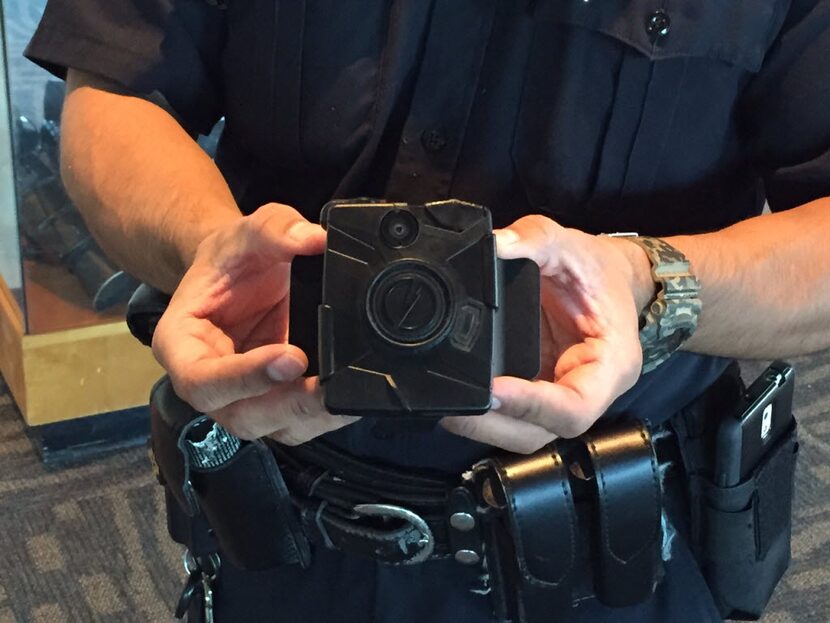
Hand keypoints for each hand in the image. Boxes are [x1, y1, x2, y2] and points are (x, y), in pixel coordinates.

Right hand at [152, 203, 359, 443]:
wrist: (247, 271)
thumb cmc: (232, 259)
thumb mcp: (247, 232)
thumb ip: (274, 229)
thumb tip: (313, 239)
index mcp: (181, 346)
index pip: (201, 380)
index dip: (244, 378)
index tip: (290, 358)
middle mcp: (209, 382)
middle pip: (240, 416)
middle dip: (287, 405)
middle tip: (325, 386)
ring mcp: (245, 398)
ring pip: (274, 427)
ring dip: (311, 416)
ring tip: (344, 394)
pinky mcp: (279, 402)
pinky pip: (301, 421)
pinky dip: (327, 413)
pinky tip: (349, 394)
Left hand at [441, 215, 651, 453]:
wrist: (607, 277)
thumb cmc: (598, 269)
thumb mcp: (571, 244)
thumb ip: (535, 238)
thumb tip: (496, 245)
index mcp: (610, 365)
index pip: (574, 408)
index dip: (531, 406)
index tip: (492, 390)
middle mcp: (588, 390)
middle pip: (540, 432)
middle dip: (494, 426)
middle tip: (453, 408)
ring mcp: (560, 394)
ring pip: (523, 431)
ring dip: (484, 426)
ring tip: (448, 406)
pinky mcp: (538, 389)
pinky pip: (512, 414)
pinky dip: (485, 411)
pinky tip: (459, 397)